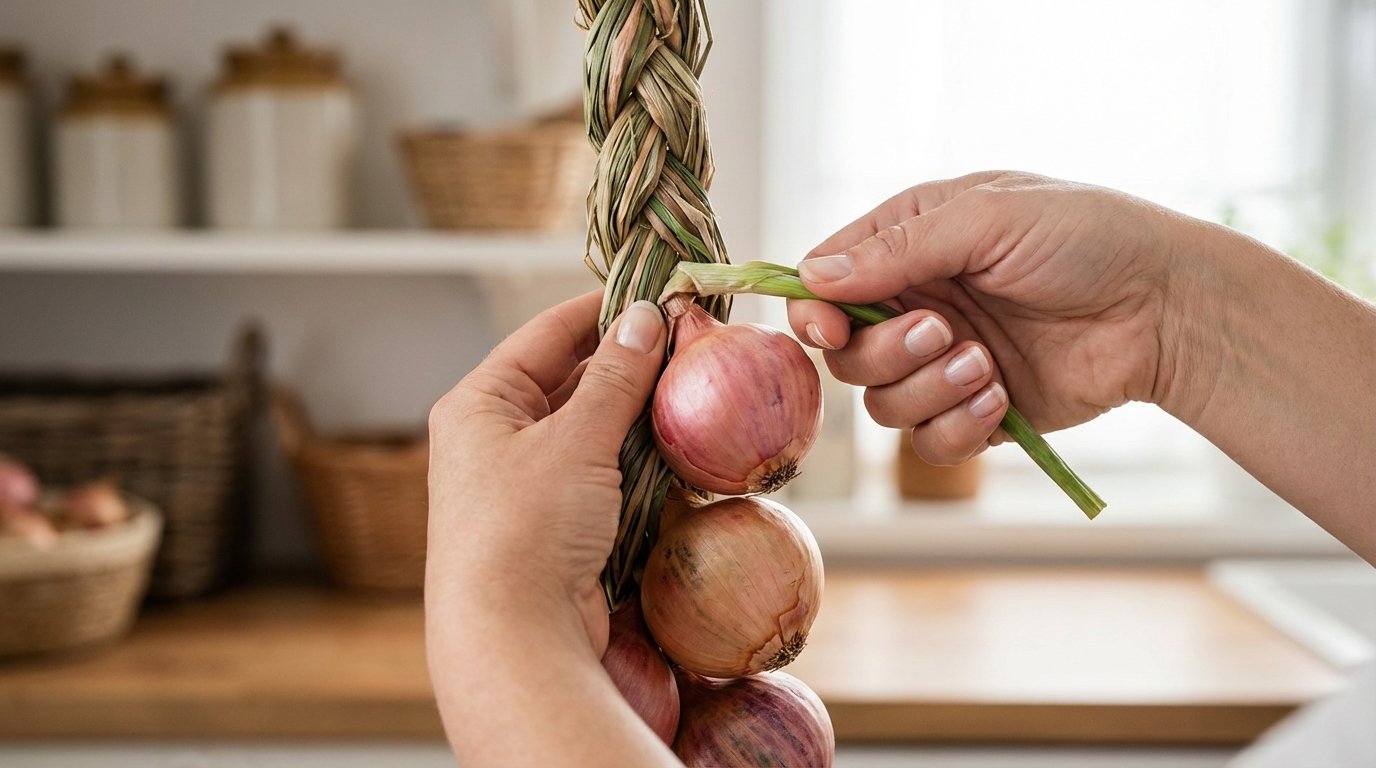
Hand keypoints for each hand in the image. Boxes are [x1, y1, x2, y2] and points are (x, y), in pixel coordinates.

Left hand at [426, 292, 665, 655]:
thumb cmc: (527, 528)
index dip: (604, 308)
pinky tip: (680, 448)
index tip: (660, 289)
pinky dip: (640, 463)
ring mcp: (527, 487)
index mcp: (480, 404)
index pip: (548, 334)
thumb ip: (615, 377)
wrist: (513, 641)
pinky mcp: (557, 529)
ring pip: (595, 432)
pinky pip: (605, 478)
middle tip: (691, 340)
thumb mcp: (574, 440)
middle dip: (630, 364)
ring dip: (640, 415)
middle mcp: (496, 440)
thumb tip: (647, 316)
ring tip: (695, 387)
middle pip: (572, 381)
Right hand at [788, 171, 1182, 464]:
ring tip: (987, 366)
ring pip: (882, 406)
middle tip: (944, 332)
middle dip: (883, 353)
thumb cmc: (1089, 238)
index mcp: (911, 242)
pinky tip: (999, 402)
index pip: (825, 282)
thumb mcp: (990, 218)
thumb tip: (814, 278)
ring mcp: (945, 363)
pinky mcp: (976, 414)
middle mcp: (918, 303)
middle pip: (845, 355)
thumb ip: (899, 249)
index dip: (815, 312)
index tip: (830, 330)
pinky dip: (956, 429)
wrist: (1168, 307)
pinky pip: (929, 444)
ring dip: (927, 391)